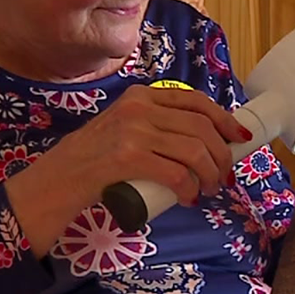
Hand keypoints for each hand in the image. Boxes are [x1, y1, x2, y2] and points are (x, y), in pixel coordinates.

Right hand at [56, 84, 251, 206]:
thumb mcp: (123, 128)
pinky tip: (187, 198)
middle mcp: (138, 107)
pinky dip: (189, 188)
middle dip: (221, 154)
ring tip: (207, 189)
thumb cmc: (92, 161)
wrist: (54, 180)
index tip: (240, 137)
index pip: (195, 101)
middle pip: (200, 126)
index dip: (224, 119)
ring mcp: (132, 130)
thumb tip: (203, 141)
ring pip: (193, 150)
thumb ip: (154, 126)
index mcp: (140, 95)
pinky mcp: (126, 157)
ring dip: (209, 174)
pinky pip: (176, 173)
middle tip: (222, 176)